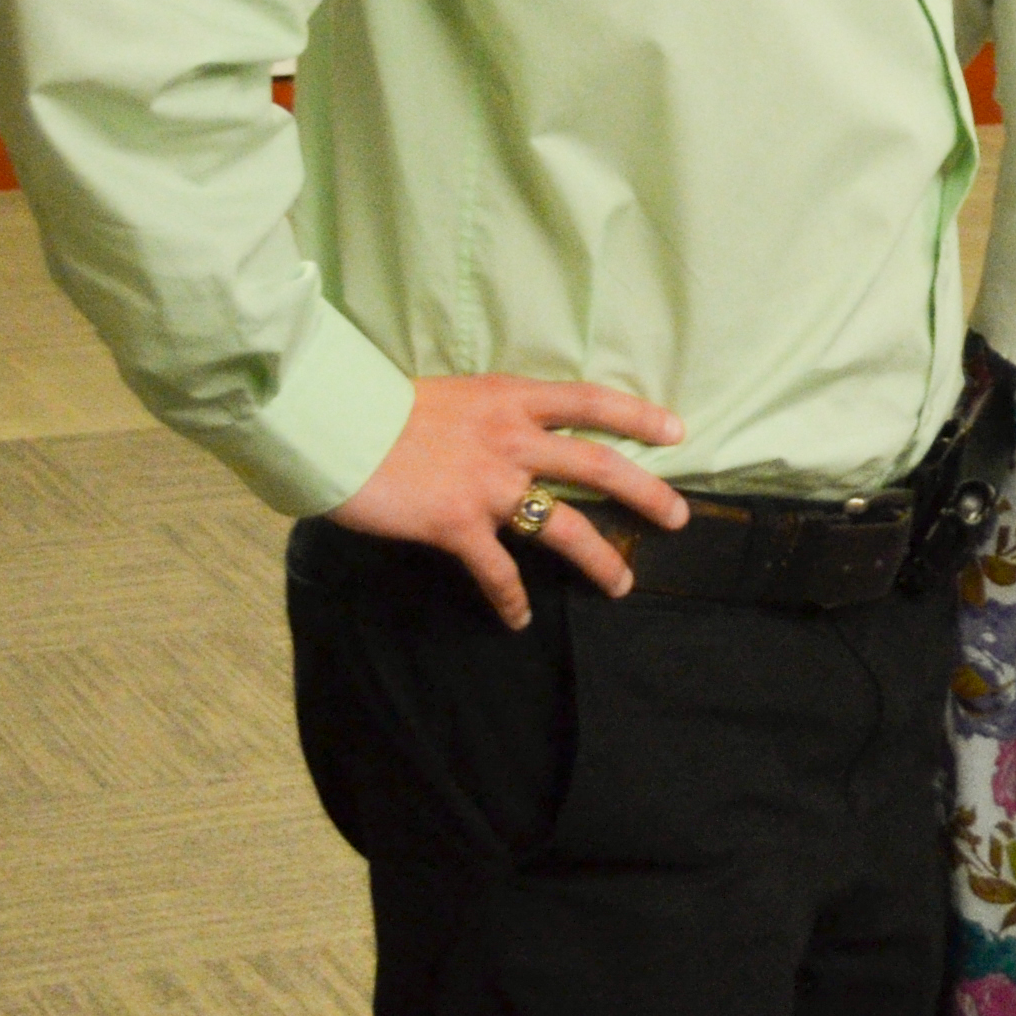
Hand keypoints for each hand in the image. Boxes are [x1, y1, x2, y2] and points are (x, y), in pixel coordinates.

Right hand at [328, 374, 687, 629]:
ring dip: (598, 558)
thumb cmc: (385, 408)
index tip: (678, 431)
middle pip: (597, 465)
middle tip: (678, 516)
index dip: (638, 416)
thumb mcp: (454, 396)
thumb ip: (491, 414)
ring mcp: (488, 483)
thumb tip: (512, 430)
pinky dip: (510, 599)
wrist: (337, 426)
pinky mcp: (457, 523)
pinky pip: (497, 570)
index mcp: (511, 399)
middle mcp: (510, 439)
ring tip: (622, 584)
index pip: (590, 402)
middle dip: (645, 492)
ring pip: (563, 525)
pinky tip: (519, 619)